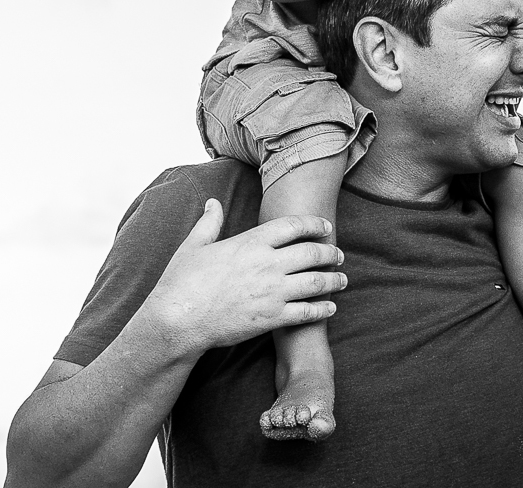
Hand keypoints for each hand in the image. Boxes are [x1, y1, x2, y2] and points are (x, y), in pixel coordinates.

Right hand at [143, 199, 346, 355]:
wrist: (179, 319)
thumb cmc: (182, 282)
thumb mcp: (194, 245)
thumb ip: (209, 222)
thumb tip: (212, 202)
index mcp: (251, 242)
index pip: (293, 226)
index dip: (314, 224)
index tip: (325, 227)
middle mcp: (267, 264)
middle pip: (313, 252)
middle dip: (331, 252)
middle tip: (338, 255)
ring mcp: (273, 292)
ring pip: (316, 282)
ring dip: (334, 280)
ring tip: (342, 280)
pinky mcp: (272, 318)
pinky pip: (307, 312)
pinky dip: (323, 309)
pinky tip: (330, 308)